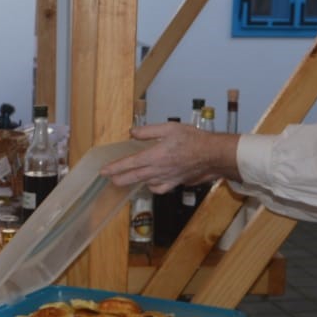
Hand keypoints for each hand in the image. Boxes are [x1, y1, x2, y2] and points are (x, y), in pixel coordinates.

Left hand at [100, 122, 239, 193]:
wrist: (212, 154)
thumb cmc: (194, 140)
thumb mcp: (169, 128)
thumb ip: (148, 131)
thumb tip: (133, 132)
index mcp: (155, 156)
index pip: (129, 164)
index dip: (115, 168)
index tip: (104, 171)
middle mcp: (158, 170)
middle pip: (133, 177)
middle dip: (119, 178)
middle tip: (109, 179)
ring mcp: (167, 178)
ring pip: (144, 183)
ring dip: (133, 181)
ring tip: (125, 179)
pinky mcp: (175, 183)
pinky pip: (159, 188)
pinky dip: (152, 186)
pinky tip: (150, 182)